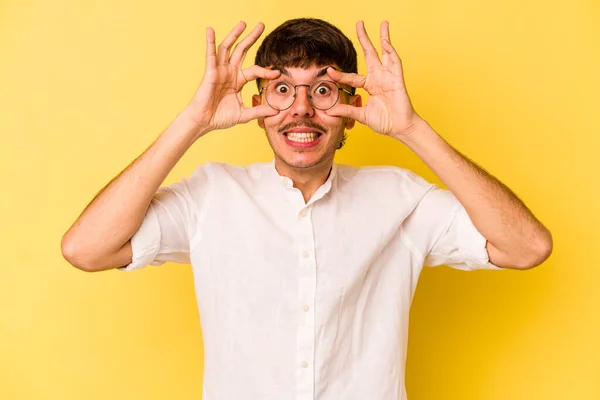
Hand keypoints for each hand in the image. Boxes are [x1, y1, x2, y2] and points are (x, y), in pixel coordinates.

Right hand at [185, 22, 279, 134]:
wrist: (204, 122)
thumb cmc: (221, 118)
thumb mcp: (244, 114)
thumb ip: (259, 111)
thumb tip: (277, 112)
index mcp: (238, 81)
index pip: (255, 71)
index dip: (266, 71)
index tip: (277, 72)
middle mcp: (230, 72)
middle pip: (242, 51)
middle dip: (251, 38)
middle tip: (261, 25)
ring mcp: (220, 71)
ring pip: (228, 48)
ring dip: (235, 35)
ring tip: (243, 23)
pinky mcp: (210, 72)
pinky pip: (210, 55)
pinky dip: (210, 42)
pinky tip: (210, 30)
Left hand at [326, 21, 421, 139]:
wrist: (400, 128)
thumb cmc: (385, 122)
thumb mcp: (361, 115)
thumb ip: (347, 111)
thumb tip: (330, 111)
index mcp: (370, 86)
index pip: (352, 77)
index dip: (340, 75)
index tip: (329, 71)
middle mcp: (379, 78)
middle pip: (370, 54)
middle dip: (364, 39)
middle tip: (359, 23)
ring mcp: (388, 77)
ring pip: (385, 53)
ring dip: (384, 37)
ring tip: (383, 23)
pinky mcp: (397, 79)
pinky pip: (395, 62)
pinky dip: (391, 52)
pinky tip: (386, 42)